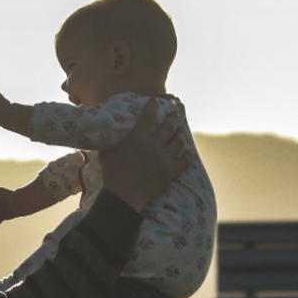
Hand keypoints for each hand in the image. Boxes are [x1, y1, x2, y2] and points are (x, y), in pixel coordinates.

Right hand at [98, 98, 192, 212]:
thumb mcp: (107, 153)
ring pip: (179, 142)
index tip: (157, 101)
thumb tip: (108, 131)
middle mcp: (153, 147)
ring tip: (181, 132)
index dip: (154, 106)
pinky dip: (188, 155)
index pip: (149, 117)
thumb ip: (112, 140)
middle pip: (169, 127)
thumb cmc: (112, 174)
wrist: (123, 197)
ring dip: (181, 135)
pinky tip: (189, 152)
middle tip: (175, 114)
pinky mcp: (170, 173)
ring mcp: (164, 160)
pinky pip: (184, 162)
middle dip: (173, 118)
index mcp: (138, 139)